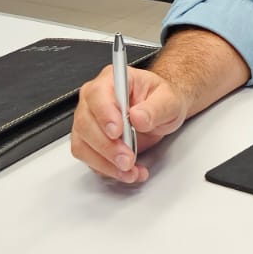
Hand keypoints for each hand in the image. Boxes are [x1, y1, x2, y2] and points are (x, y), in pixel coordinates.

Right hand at [69, 65, 189, 183]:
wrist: (161, 112)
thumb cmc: (161, 100)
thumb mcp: (168, 100)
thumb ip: (155, 108)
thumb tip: (138, 117)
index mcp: (112, 81)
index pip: (98, 95)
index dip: (104, 115)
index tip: (117, 132)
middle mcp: (94, 100)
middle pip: (86, 124)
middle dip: (107, 147)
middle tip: (127, 159)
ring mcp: (89, 121)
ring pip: (83, 146)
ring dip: (106, 163)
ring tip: (130, 170)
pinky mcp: (90, 142)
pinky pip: (90, 160)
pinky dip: (108, 170)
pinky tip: (127, 172)